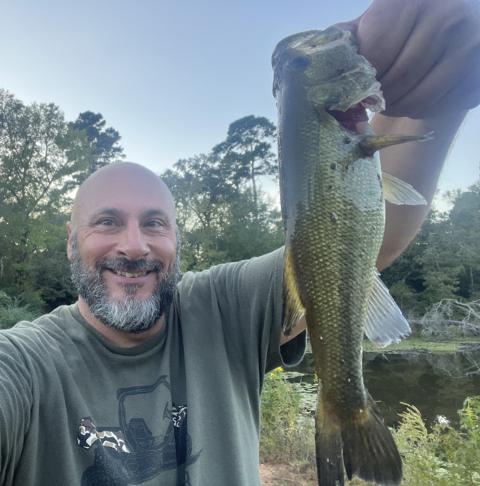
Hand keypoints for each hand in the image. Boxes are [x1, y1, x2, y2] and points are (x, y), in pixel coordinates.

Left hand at [338, 0, 479, 117]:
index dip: (361, 79)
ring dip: (397, 108)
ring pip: (418, 97)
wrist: (447, 40)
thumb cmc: (400, 35)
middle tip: (372, 102)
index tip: (355, 88)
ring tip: (391, 102)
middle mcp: (446, 15)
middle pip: (398, 78)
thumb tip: (314, 60)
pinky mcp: (477, 75)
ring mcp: (469, 44)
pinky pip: (438, 106)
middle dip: (379, 98)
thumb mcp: (373, 26)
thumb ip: (348, 40)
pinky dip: (420, 111)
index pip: (376, 52)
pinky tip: (416, 98)